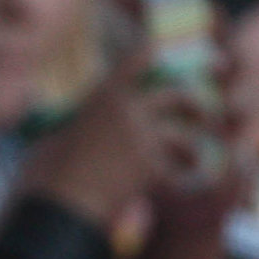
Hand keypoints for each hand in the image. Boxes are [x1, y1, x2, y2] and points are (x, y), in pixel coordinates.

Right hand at [26, 49, 217, 222]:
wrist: (59, 202)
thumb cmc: (50, 172)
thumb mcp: (62, 132)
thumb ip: (86, 118)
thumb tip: (92, 114)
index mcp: (103, 95)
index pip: (140, 58)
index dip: (160, 55)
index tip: (176, 56)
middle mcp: (126, 108)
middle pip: (179, 94)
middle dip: (196, 105)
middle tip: (207, 113)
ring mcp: (141, 136)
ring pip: (184, 134)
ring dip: (192, 148)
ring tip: (193, 157)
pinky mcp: (150, 165)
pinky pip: (175, 167)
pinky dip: (178, 176)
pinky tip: (178, 182)